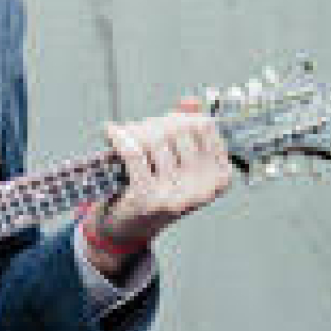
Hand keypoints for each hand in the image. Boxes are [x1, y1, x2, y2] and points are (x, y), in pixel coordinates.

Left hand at [81, 98, 233, 275]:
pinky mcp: (148, 199)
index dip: (180, 117)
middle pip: (177, 129)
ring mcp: (177, 196)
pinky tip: (110, 131)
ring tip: (125, 137)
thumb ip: (187, 130)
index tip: (163, 122)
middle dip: (155, 124)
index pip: (203, 125)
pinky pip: (133, 152)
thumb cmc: (156, 188)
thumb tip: (191, 101)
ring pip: (154, 139)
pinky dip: (119, 137)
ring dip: (135, 131)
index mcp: (220, 177)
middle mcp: (204, 189)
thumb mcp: (179, 162)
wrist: (129, 228)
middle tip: (139, 131)